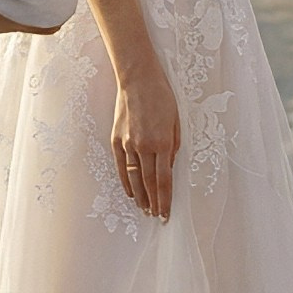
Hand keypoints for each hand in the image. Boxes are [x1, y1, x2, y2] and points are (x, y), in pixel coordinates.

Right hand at [112, 57, 181, 220]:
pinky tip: (129, 192)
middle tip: (156, 216)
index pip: (164, 181)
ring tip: (144, 209)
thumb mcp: (176, 120)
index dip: (165, 200)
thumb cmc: (161, 95)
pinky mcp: (116, 139)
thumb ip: (174, 146)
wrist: (137, 77)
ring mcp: (128, 143)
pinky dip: (125, 182)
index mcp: (163, 142)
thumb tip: (169, 167)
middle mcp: (144, 146)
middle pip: (149, 183)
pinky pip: (120, 166)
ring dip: (140, 196)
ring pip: (134, 178)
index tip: (166, 213)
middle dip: (154, 202)